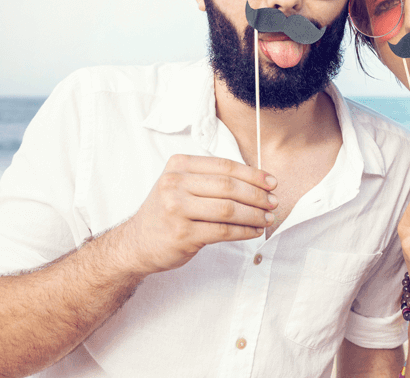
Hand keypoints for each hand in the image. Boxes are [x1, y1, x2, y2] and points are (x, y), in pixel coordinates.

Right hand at [117, 154, 277, 275]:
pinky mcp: (182, 234)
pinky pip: (223, 231)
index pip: (225, 166)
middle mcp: (174, 183)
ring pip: (228, 209)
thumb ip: (211, 179)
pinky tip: (254, 231)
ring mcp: (176, 209)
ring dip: (254, 214)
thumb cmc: (166, 212)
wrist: (136, 243)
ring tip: (267, 218)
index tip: (271, 182)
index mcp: (178, 165)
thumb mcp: (181, 185)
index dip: (253, 174)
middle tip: (273, 202)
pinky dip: (244, 231)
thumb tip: (258, 181)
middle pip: (229, 186)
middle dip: (257, 195)